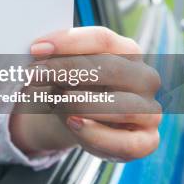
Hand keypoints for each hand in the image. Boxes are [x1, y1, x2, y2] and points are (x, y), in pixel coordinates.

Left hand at [11, 26, 160, 161]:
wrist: (76, 120)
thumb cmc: (72, 86)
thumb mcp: (64, 68)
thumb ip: (57, 58)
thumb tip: (37, 53)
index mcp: (128, 50)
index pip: (102, 39)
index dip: (67, 42)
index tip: (35, 48)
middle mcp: (145, 78)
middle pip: (110, 68)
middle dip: (66, 71)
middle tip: (33, 75)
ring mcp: (150, 110)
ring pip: (121, 106)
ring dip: (78, 104)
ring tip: (52, 102)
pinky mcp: (147, 140)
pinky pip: (127, 143)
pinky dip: (96, 135)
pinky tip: (73, 124)